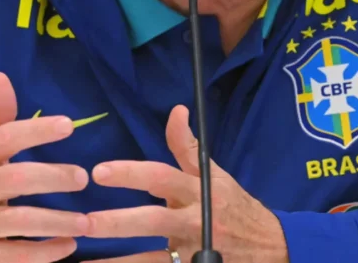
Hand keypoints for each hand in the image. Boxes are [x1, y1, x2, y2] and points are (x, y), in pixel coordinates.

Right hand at [0, 72, 90, 262]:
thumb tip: (0, 75)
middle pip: (14, 179)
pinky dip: (44, 252)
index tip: (69, 126)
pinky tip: (68, 245)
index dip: (35, 130)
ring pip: (18, 221)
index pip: (2, 138)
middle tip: (83, 177)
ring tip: (86, 221)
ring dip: (56, 220)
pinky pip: (15, 255)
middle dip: (52, 177)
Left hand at [84, 105, 288, 262]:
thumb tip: (176, 110)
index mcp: (198, 190)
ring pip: (153, 257)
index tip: (100, 171)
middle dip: (118, 222)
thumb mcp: (214, 174)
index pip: (161, 177)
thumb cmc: (234, 205)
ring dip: (119, 261)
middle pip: (154, 220)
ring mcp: (195, 250)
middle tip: (85, 222)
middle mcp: (196, 220)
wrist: (272, 248)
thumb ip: (187, 146)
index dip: (131, 173)